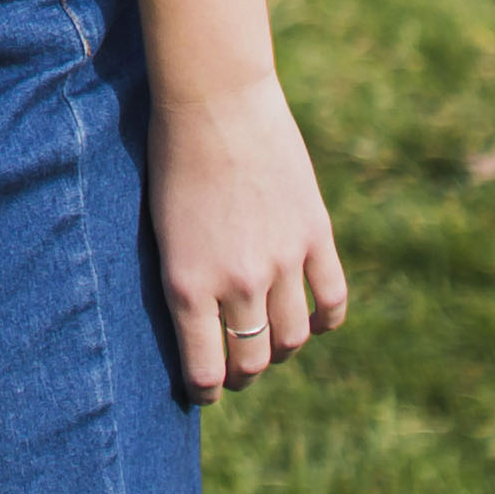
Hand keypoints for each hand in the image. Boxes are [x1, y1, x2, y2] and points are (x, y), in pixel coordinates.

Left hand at [154, 72, 349, 396]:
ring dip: (282, 348)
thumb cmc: (168, 157)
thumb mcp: (161, 227)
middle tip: (236, 371)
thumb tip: (199, 320)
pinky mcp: (316, 237)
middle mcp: (236, 283)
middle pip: (253, 357)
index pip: (204, 367)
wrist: (214, 101)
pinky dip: (326, 320)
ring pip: (294, 337)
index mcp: (185, 284)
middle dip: (242, 372)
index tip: (204, 392)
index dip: (205, 388)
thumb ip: (185, 276)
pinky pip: (333, 300)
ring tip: (270, 346)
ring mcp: (282, 262)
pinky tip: (315, 323)